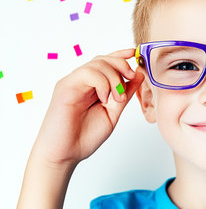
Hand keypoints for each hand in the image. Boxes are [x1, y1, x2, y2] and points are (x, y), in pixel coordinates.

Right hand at [33, 49, 144, 166]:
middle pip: (103, 59)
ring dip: (113, 77)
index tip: (135, 53)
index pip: (107, 62)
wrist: (65, 154)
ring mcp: (73, 82)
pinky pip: (87, 73)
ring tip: (117, 97)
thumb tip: (138, 74)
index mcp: (93, 86)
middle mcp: (82, 81)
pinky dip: (102, 82)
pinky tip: (104, 97)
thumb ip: (125, 93)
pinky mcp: (65, 87)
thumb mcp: (113, 111)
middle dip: (121, 65)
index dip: (121, 55)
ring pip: (97, 64)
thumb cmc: (85, 136)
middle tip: (130, 78)